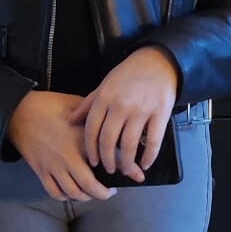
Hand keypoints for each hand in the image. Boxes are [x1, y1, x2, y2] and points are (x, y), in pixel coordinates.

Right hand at [7, 91, 115, 202]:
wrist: (18, 112)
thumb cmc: (48, 106)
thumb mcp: (75, 104)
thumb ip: (93, 115)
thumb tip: (110, 122)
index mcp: (79, 140)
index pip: (106, 159)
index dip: (121, 168)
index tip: (131, 172)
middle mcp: (67, 157)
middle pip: (89, 185)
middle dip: (103, 193)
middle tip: (110, 192)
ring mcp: (53, 167)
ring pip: (72, 192)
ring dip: (86, 197)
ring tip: (92, 193)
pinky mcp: (41, 171)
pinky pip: (54, 192)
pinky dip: (65, 196)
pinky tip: (72, 193)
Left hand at [75, 47, 178, 180]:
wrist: (157, 61)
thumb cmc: (128, 74)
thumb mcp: (104, 85)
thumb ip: (88, 104)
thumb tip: (70, 120)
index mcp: (104, 98)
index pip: (92, 130)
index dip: (91, 149)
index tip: (93, 161)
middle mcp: (120, 106)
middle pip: (109, 141)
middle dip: (107, 160)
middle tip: (108, 169)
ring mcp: (141, 110)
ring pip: (130, 144)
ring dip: (127, 163)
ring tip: (126, 170)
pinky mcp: (160, 114)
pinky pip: (153, 141)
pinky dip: (149, 156)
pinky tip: (145, 164)